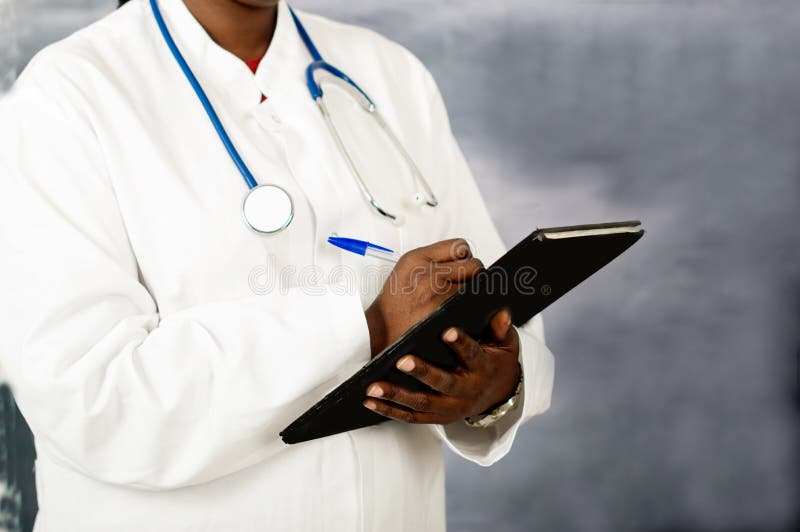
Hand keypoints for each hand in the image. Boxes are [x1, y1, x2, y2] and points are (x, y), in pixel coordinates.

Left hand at [363, 309, 521, 424]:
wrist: (497, 394)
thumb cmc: (495, 360)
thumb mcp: (505, 344)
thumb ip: (501, 329)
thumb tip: (502, 313)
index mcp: (483, 369)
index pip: (473, 355)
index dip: (461, 344)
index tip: (447, 331)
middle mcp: (466, 391)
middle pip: (443, 383)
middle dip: (422, 372)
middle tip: (402, 360)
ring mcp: (450, 407)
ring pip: (422, 404)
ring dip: (396, 395)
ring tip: (373, 387)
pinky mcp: (436, 418)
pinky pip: (411, 417)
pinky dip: (389, 411)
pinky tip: (369, 402)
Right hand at [365, 238, 482, 356]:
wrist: (381, 331)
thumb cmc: (394, 305)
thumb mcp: (405, 271)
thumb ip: (431, 261)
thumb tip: (462, 258)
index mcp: (417, 259)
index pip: (459, 246)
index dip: (464, 257)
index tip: (460, 266)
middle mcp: (428, 273)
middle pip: (473, 264)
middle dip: (472, 274)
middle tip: (463, 284)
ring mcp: (438, 293)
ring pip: (476, 286)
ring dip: (471, 292)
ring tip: (457, 299)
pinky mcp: (445, 312)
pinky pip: (471, 305)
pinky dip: (470, 308)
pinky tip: (458, 311)